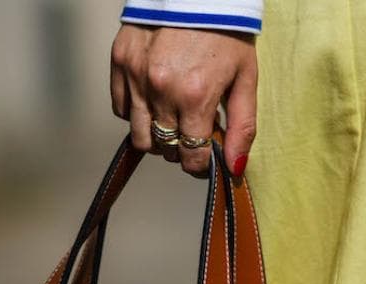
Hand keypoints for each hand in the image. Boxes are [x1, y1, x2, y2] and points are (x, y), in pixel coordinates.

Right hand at [111, 24, 257, 177]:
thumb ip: (243, 127)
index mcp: (195, 97)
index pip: (191, 157)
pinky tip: (154, 98)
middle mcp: (161, 90)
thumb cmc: (226, 32)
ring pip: (139, 136)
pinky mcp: (120, 62)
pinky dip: (137, 112)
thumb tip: (234, 168)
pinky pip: (121, 109)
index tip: (205, 154)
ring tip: (172, 117)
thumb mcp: (246, 78)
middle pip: (165, 149)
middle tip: (192, 129)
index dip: (200, 162)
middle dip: (181, 147)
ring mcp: (136, 76)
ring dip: (157, 136)